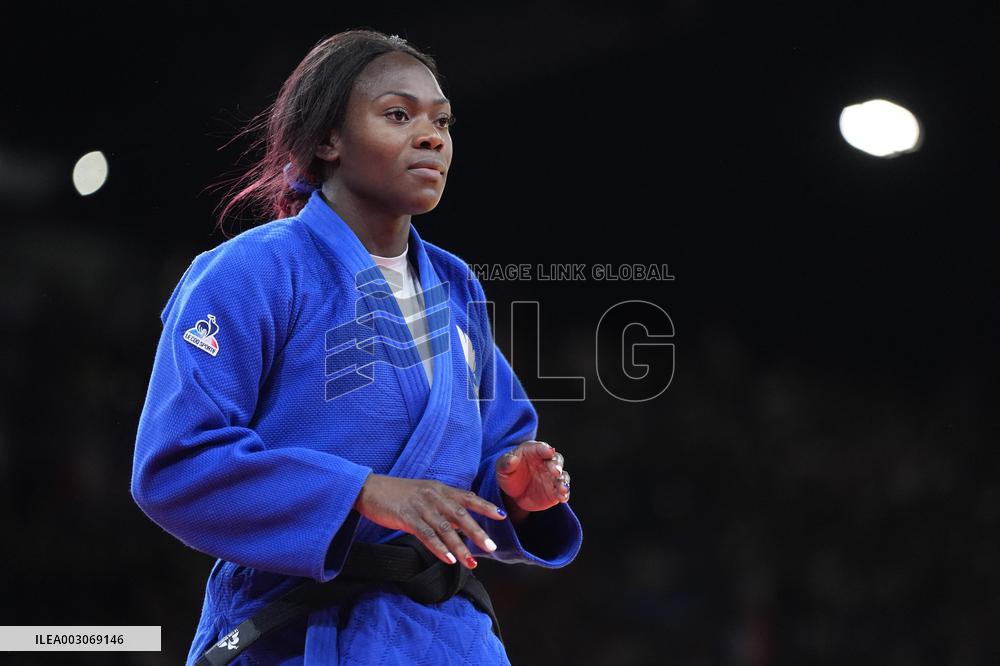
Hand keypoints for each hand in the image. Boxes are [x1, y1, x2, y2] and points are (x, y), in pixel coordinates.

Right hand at [353, 474, 506, 568]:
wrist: (368, 489)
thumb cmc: (397, 494)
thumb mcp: (423, 494)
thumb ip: (442, 507)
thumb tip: (461, 526)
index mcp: (439, 489)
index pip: (467, 497)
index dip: (484, 506)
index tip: (501, 516)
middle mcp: (433, 496)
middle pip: (460, 515)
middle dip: (477, 532)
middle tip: (491, 548)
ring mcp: (420, 506)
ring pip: (445, 528)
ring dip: (459, 547)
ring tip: (471, 562)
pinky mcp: (406, 517)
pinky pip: (426, 534)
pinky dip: (438, 548)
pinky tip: (448, 559)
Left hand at [495, 441, 570, 515]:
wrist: (513, 493)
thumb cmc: (508, 473)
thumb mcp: (502, 468)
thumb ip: (505, 463)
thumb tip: (512, 459)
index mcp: (533, 451)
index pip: (540, 447)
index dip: (545, 449)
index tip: (549, 451)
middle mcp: (546, 462)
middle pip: (556, 460)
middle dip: (557, 465)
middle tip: (556, 471)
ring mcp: (552, 477)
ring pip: (562, 476)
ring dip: (564, 481)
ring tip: (563, 487)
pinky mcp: (555, 491)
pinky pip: (562, 491)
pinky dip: (564, 494)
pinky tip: (562, 497)